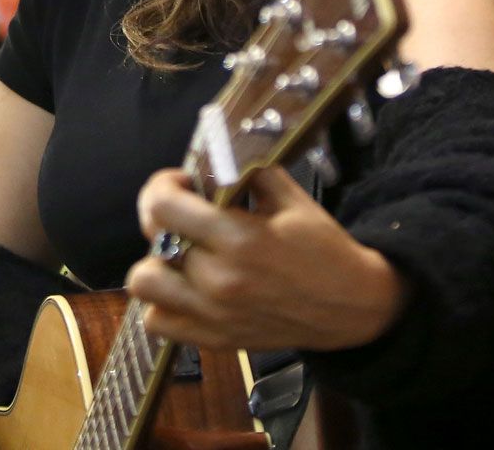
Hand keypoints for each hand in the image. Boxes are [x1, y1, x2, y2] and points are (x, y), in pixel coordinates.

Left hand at [126, 167, 405, 352]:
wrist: (350, 306)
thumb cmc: (322, 249)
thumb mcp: (292, 199)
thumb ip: (247, 172)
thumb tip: (212, 155)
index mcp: (240, 239)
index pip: (163, 206)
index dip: (164, 186)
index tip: (182, 184)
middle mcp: (219, 279)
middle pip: (152, 239)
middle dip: (163, 217)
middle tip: (186, 214)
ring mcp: (213, 314)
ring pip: (143, 283)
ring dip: (156, 262)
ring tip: (182, 253)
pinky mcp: (213, 338)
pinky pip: (156, 321)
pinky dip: (162, 302)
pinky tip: (185, 287)